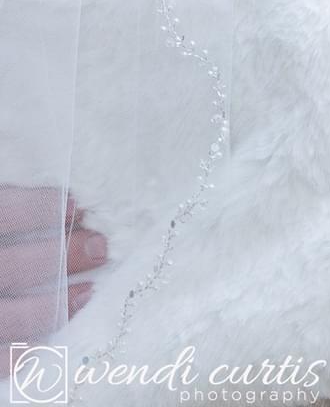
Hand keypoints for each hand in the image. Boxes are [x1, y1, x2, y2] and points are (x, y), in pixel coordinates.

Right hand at [1, 188, 105, 361]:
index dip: (44, 208)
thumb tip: (46, 196)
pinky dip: (19, 353)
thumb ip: (0, 197)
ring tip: (87, 292)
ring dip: (56, 305)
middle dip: (65, 255)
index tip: (75, 205)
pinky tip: (45, 342)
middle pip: (17, 264)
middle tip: (100, 246)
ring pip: (11, 316)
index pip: (5, 211)